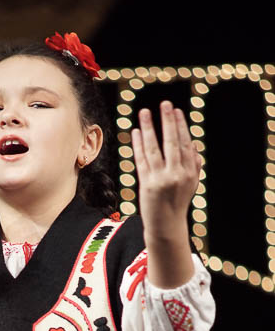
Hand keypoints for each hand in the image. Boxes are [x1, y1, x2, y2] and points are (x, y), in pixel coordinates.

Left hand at [131, 101, 200, 244]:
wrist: (166, 227)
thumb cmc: (177, 203)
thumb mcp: (190, 185)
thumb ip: (193, 166)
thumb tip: (193, 146)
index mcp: (190, 173)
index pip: (185, 144)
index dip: (180, 126)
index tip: (176, 111)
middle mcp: (177, 175)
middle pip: (172, 143)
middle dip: (168, 122)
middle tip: (165, 104)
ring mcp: (161, 180)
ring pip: (154, 149)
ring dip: (149, 128)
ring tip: (145, 112)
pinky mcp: (147, 184)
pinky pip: (141, 160)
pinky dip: (138, 145)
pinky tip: (136, 132)